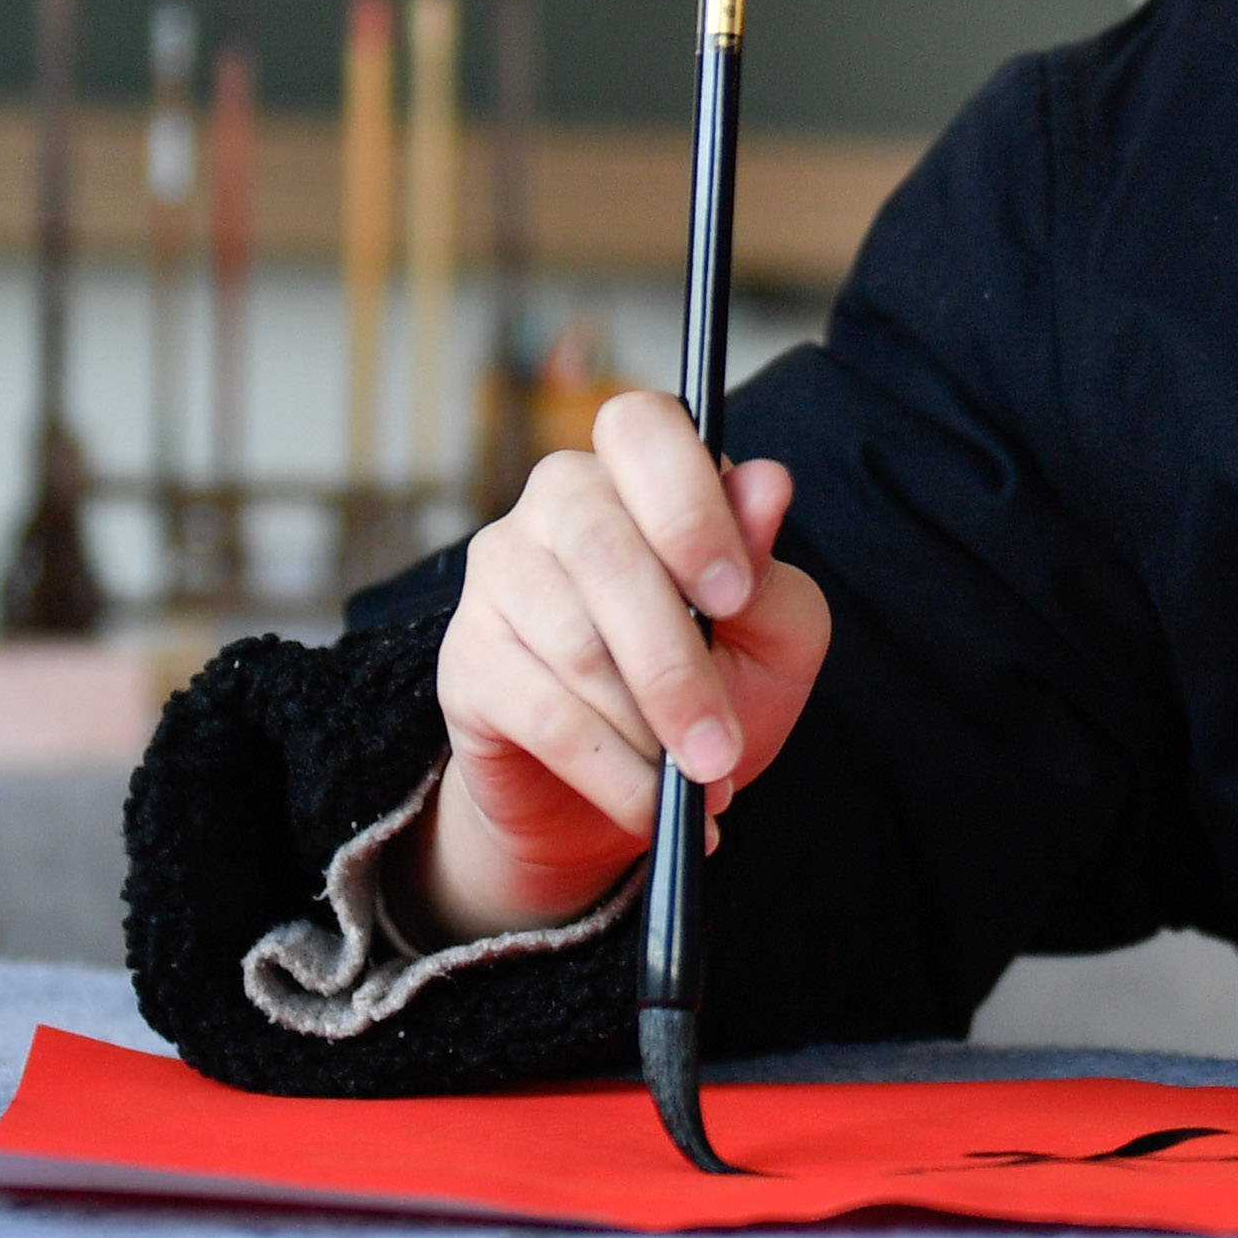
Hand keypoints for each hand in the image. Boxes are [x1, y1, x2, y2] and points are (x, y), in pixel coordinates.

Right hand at [402, 391, 831, 943]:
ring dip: (651, 730)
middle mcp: (558, 503)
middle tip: (723, 746)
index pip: (642, 427)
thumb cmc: (710, 683)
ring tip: (702, 783)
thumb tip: (769, 484)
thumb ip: (770, 568)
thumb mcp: (769, 634)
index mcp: (638, 470)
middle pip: (604, 548)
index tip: (733, 594)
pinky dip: (613, 774)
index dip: (686, 502)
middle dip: (676, 662)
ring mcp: (501, 575)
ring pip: (575, 643)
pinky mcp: (467, 661)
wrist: (627, 788)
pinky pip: (543, 714)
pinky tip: (652, 809)